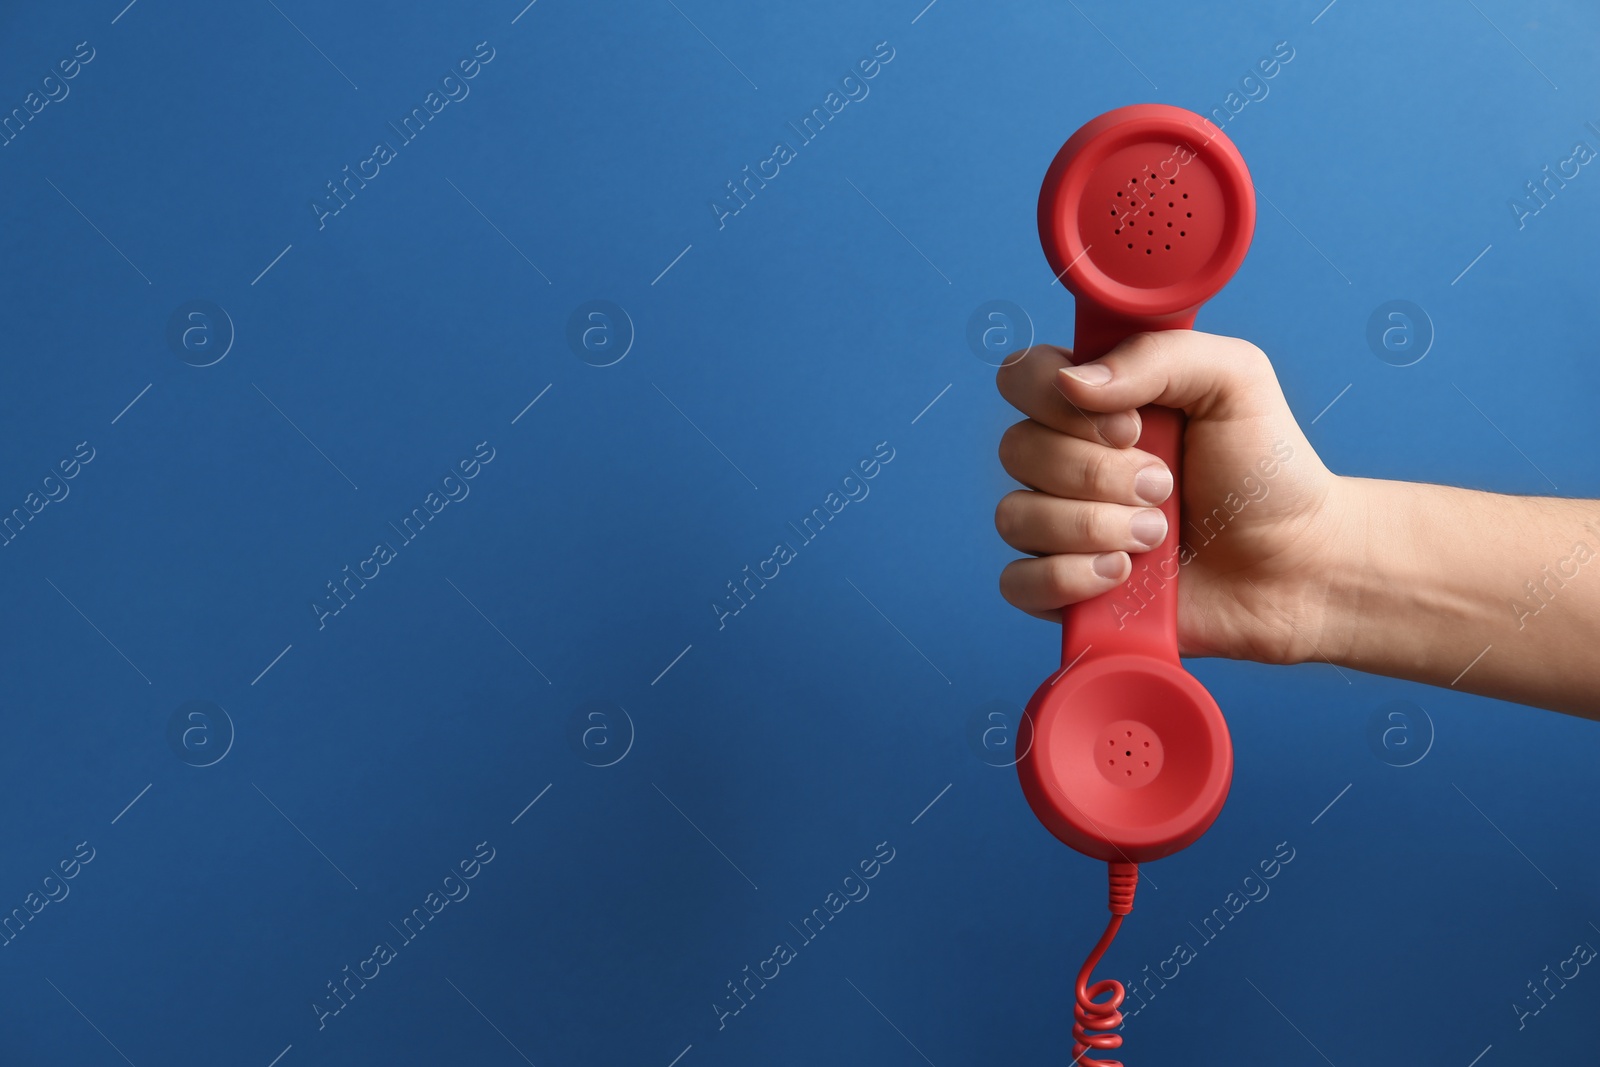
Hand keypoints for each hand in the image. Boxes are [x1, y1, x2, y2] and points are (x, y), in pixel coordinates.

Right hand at [994, 330, 1354, 664]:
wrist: (1298, 565)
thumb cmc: (1268, 471)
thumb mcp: (1234, 380)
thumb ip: (1158, 356)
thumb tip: (1073, 382)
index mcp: (1096, 403)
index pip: (1022, 378)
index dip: (1058, 401)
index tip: (1132, 426)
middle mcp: (1067, 460)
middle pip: (1017, 449)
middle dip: (1099, 474)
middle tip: (1166, 487)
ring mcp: (1060, 526)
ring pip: (1016, 516)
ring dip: (1095, 527)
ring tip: (1159, 537)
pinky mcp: (1065, 589)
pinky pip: (1017, 582)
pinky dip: (1068, 578)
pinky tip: (1123, 575)